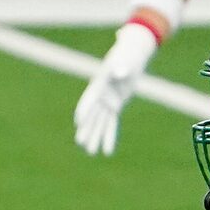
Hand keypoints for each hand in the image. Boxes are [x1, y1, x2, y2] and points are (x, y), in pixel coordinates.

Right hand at [73, 21, 157, 155]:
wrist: (131, 57)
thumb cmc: (126, 57)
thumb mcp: (124, 61)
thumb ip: (120, 69)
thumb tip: (120, 72)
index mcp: (98, 86)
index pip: (89, 100)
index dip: (84, 110)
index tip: (78, 122)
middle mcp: (100, 97)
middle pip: (92, 116)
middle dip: (87, 129)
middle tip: (80, 142)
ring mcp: (107, 103)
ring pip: (100, 123)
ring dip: (95, 137)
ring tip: (91, 152)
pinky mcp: (115, 106)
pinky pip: (111, 124)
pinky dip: (109, 136)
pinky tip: (107, 151)